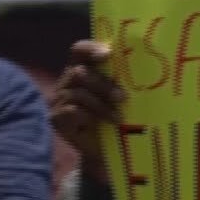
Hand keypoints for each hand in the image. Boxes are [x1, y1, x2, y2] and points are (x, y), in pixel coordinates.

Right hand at [50, 40, 125, 182]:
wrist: (103, 150)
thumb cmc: (114, 118)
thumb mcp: (118, 97)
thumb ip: (120, 80)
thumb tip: (144, 67)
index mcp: (81, 70)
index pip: (78, 51)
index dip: (90, 49)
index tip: (107, 54)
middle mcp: (66, 82)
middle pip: (79, 72)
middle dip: (103, 85)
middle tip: (123, 97)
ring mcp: (58, 100)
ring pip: (77, 93)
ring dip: (101, 105)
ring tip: (118, 117)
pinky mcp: (56, 118)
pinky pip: (71, 111)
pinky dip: (90, 116)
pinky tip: (102, 124)